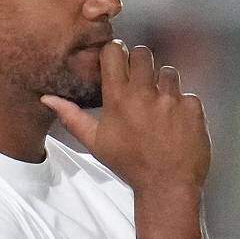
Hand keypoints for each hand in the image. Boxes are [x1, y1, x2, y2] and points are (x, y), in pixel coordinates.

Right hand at [40, 41, 209, 193]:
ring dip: (163, 84)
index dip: (116, 53)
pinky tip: (176, 123)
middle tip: (140, 84)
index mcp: (118, 98)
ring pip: (168, 71)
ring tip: (160, 106)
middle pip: (143, 53)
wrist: (167, 186)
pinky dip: (183, 106)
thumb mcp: (96, 143)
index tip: (118, 63)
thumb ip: (72, 117)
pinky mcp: (192, 108)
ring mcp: (171, 99)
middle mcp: (145, 94)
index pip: (114, 52)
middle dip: (141, 64)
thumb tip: (47, 99)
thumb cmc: (130, 165)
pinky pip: (188, 94)